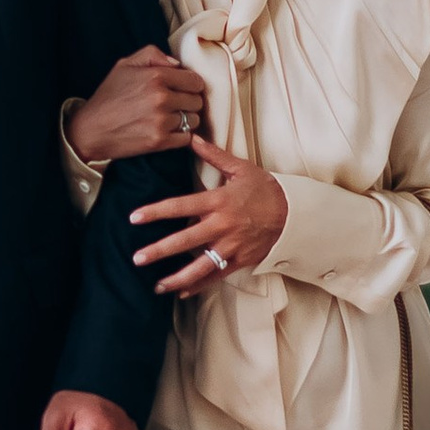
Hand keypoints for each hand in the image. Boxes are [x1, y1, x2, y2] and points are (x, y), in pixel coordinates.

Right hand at [65, 47, 208, 166]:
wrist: (91, 130)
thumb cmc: (108, 96)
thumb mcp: (124, 65)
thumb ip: (153, 54)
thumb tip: (177, 64)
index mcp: (156, 76)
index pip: (195, 80)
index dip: (191, 85)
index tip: (182, 89)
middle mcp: (161, 98)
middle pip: (197, 101)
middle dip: (189, 102)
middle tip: (175, 104)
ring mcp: (162, 121)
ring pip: (194, 120)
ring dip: (186, 120)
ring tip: (170, 118)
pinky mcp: (160, 141)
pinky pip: (187, 138)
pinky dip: (181, 136)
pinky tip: (168, 131)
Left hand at [132, 139, 287, 295]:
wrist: (294, 213)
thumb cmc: (265, 189)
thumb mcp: (240, 168)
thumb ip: (213, 155)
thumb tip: (192, 137)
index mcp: (218, 201)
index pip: (180, 206)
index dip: (156, 212)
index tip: (135, 218)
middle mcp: (221, 226)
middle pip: (185, 241)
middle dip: (159, 251)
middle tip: (138, 258)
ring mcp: (231, 246)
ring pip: (200, 266)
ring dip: (177, 277)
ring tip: (157, 286)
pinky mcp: (240, 260)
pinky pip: (216, 276)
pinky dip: (199, 286)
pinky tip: (181, 292)